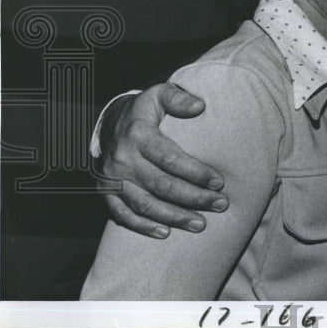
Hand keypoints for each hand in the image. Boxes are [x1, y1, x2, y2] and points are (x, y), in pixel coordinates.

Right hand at [96, 84, 228, 237]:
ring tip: (201, 224)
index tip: (219, 182)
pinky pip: (123, 215)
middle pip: (162, 185)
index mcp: (138, 134)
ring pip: (145, 204)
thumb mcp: (159, 94)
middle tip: (220, 204)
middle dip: (194, 198)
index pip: (170, 158)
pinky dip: (143, 227)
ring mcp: (113, 179)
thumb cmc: (144, 110)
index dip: (196, 172)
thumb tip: (200, 106)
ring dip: (174, 217)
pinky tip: (165, 233)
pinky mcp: (106, 193)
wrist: (109, 123)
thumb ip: (179, 98)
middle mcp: (123, 159)